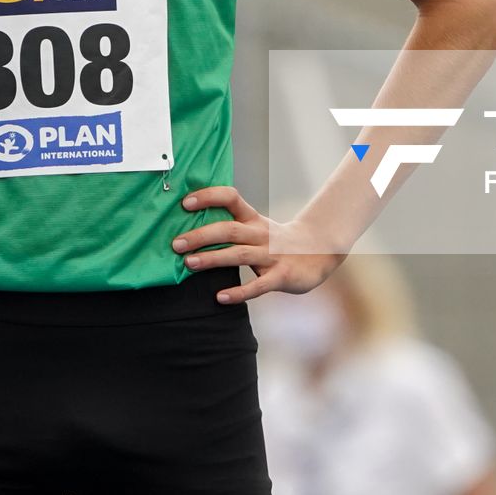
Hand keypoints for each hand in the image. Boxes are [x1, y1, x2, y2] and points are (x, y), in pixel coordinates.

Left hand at [172, 186, 344, 303]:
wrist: (318, 252)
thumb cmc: (276, 241)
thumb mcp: (256, 226)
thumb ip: (230, 226)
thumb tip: (188, 229)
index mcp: (253, 218)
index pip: (230, 198)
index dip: (208, 197)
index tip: (185, 203)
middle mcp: (261, 234)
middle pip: (229, 229)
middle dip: (201, 235)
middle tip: (177, 244)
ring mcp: (272, 255)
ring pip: (239, 254)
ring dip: (213, 258)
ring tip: (190, 263)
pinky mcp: (281, 276)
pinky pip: (258, 285)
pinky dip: (239, 292)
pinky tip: (221, 297)